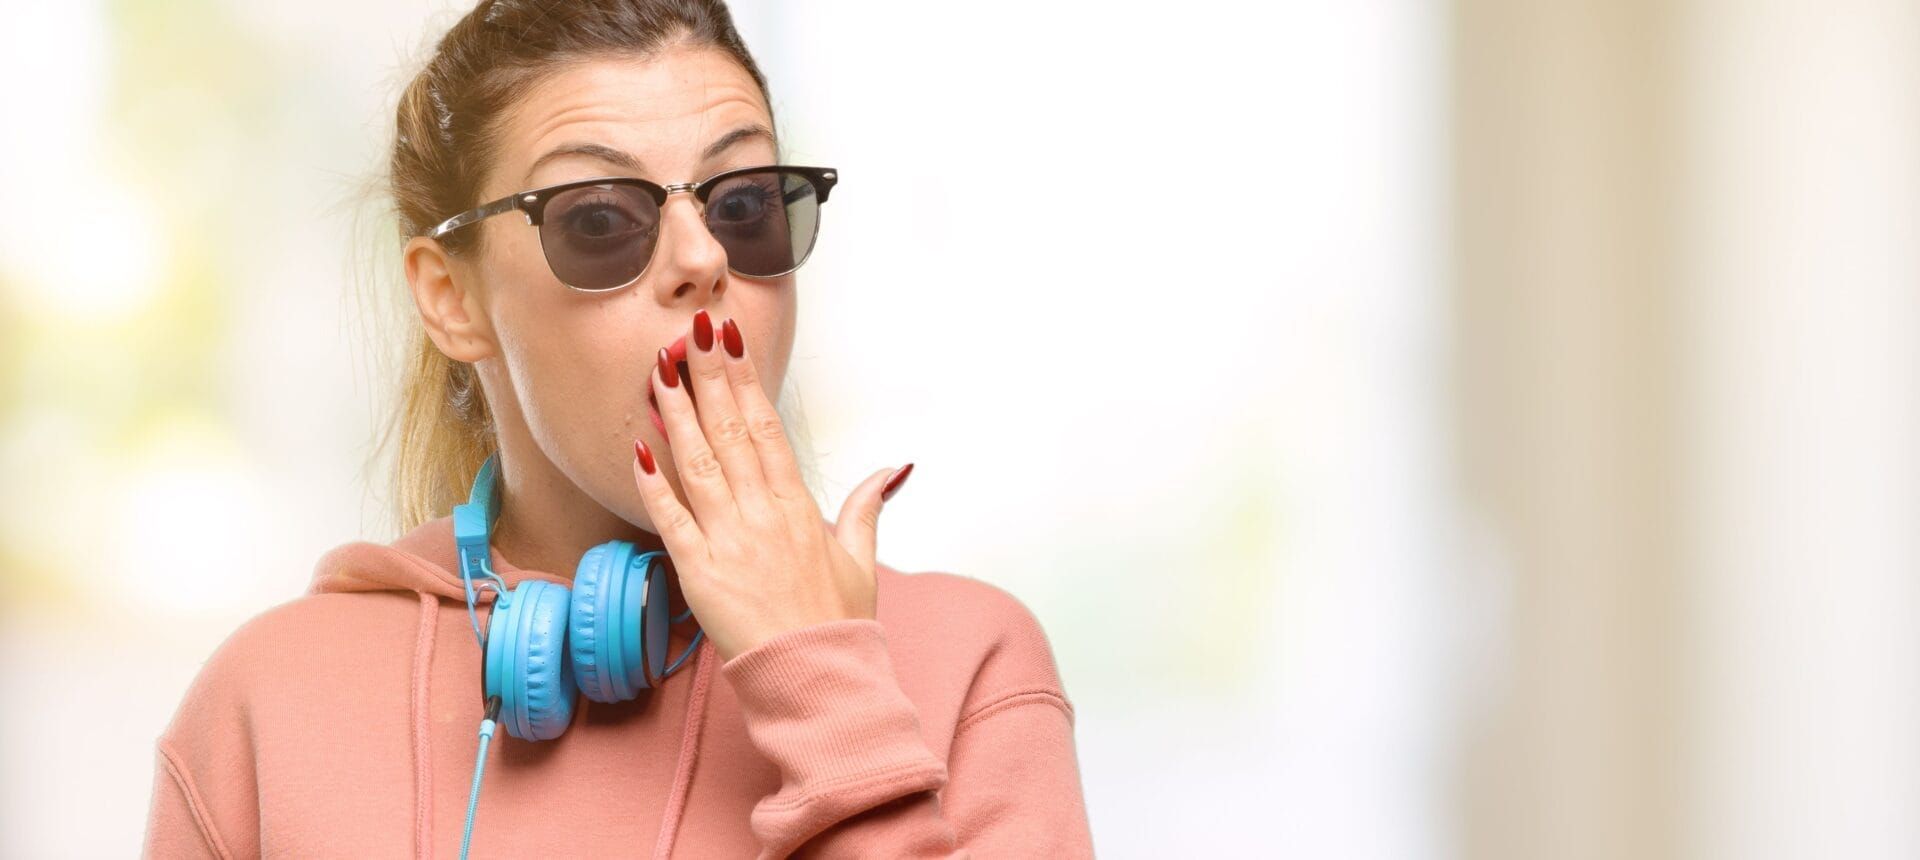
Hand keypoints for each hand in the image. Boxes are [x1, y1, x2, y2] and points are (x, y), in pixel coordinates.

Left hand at [629, 308, 911, 662]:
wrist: (818, 678)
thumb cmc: (836, 624)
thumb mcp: (861, 559)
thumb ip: (866, 507)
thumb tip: (892, 471)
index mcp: (798, 506)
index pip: (766, 428)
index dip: (746, 382)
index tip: (731, 343)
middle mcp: (763, 514)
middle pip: (730, 431)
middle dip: (708, 377)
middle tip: (689, 331)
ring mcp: (730, 541)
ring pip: (698, 464)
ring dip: (676, 414)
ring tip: (658, 372)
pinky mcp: (700, 572)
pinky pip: (671, 520)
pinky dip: (654, 483)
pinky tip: (638, 445)